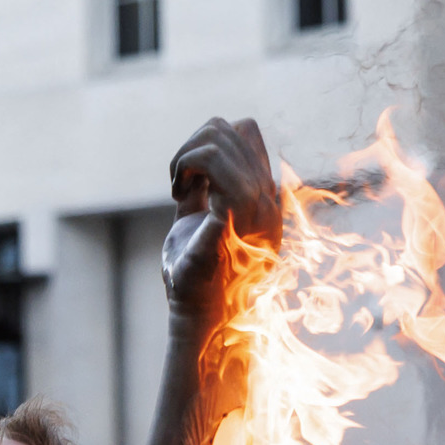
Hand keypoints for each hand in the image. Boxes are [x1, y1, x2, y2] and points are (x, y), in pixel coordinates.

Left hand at [163, 118, 281, 317]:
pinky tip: (177, 195)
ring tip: (177, 189)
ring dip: (186, 156)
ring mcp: (255, 207)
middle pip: (233, 128)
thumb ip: (203, 192)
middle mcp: (267, 199)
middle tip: (178, 184)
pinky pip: (214, 163)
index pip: (248, 132)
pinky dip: (186, 166)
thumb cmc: (195, 277)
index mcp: (263, 197)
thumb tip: (196, 161)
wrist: (198, 316)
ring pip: (219, 140)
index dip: (213, 140)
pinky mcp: (233, 215)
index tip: (192, 175)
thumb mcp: (199, 222)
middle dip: (193, 145)